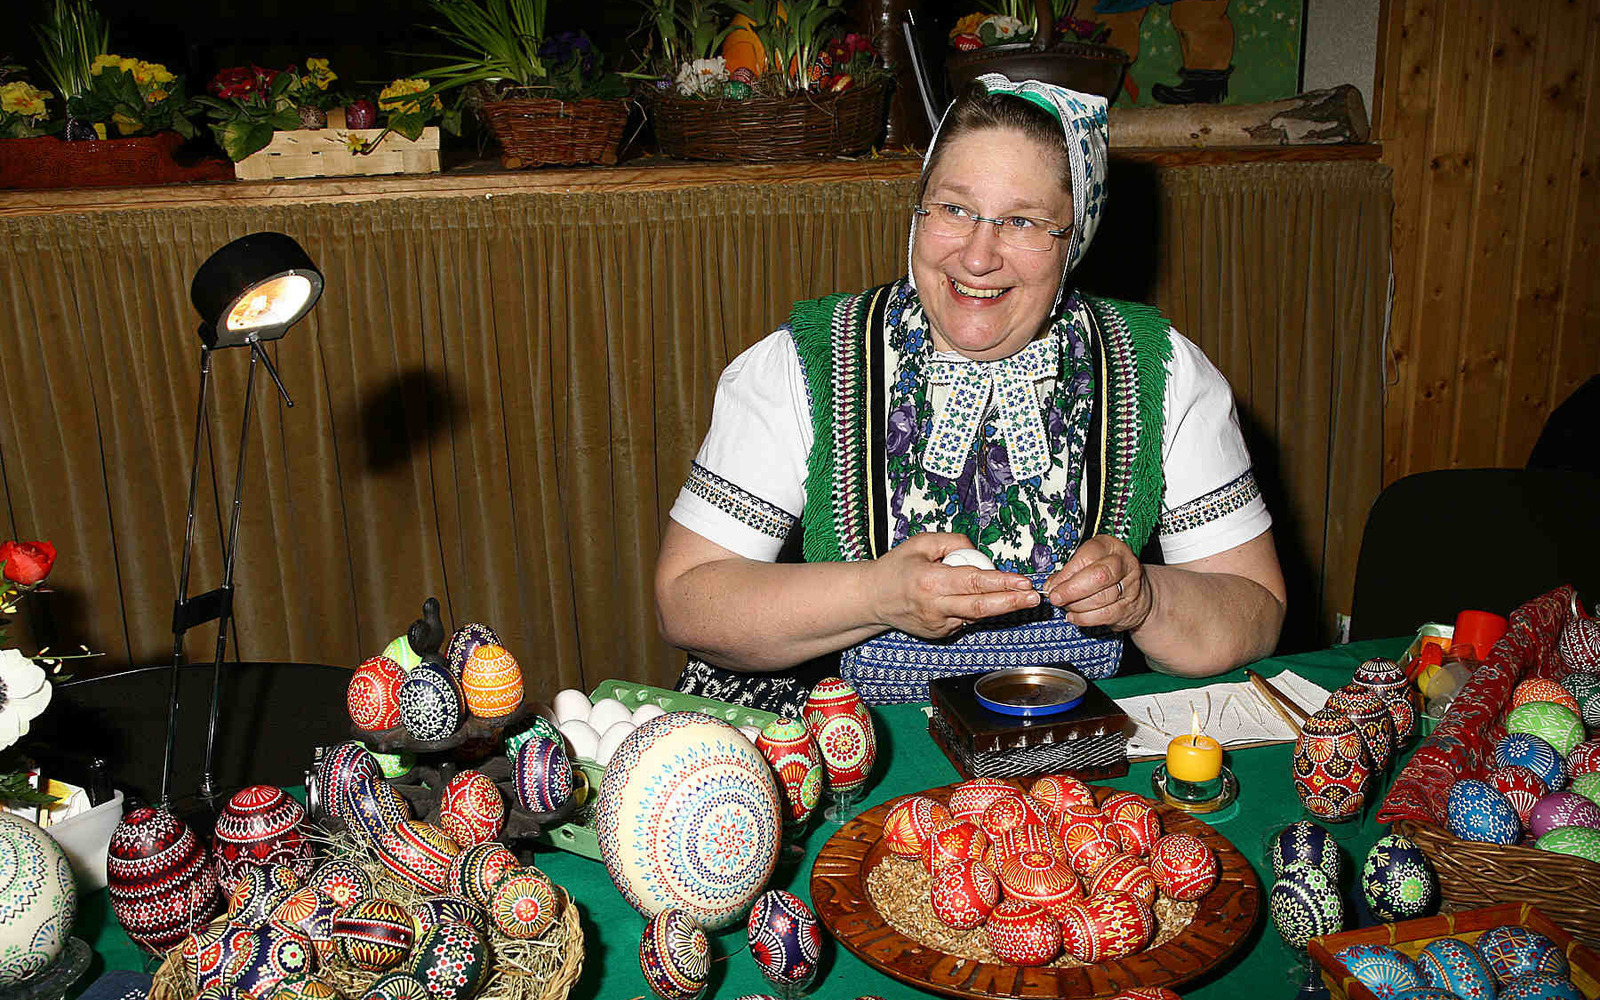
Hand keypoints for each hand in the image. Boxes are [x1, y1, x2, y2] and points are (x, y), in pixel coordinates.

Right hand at [869, 532, 1039, 639]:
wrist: (873, 598)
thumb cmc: (897, 567)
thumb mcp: (922, 543)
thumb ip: (955, 542)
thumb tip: (981, 555)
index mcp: (930, 581)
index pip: (974, 583)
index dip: (1002, 583)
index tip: (1023, 582)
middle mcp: (935, 607)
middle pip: (981, 608)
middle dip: (1012, 603)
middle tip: (1034, 598)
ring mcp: (938, 624)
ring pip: (976, 616)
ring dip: (998, 606)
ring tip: (1018, 596)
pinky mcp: (940, 633)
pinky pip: (966, 619)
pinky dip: (975, 609)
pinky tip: (973, 599)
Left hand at [1040, 534, 1152, 632]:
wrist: (1137, 593)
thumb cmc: (1106, 574)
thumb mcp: (1087, 564)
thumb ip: (1068, 572)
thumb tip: (1051, 586)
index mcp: (1109, 546)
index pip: (1087, 557)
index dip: (1067, 573)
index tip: (1053, 585)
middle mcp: (1123, 563)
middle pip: (1098, 576)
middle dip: (1072, 590)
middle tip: (1056, 598)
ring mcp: (1130, 585)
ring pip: (1100, 598)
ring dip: (1076, 606)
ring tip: (1066, 606)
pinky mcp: (1128, 607)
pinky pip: (1104, 615)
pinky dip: (1084, 618)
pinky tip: (1074, 616)